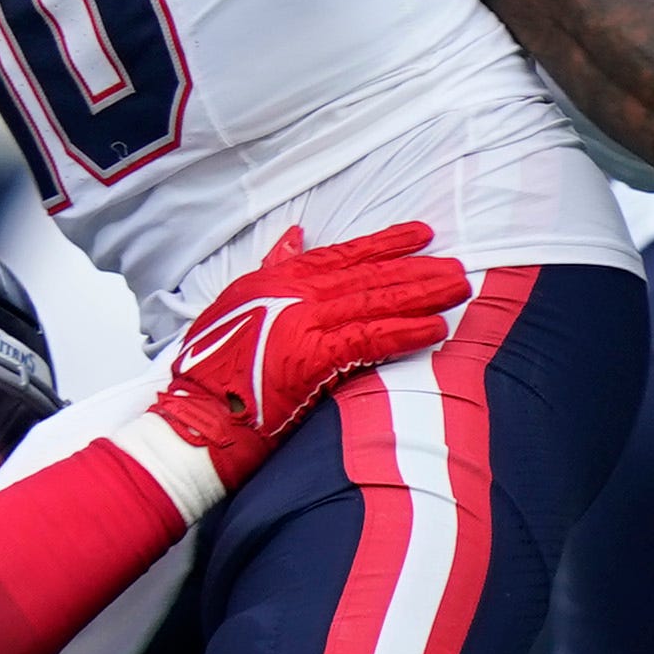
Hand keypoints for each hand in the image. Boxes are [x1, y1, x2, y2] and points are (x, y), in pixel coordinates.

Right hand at [141, 221, 467, 496]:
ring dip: (420, 296)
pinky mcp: (311, 359)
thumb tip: (295, 238)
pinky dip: (403, 333)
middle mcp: (291, 296)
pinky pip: (369, 340)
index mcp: (276, 280)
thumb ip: (271, 269)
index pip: (342, 254)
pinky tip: (434, 329)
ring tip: (457, 292)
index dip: (385, 243)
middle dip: (416, 270)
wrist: (196, 418)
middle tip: (457, 267)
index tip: (422, 235)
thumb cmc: (212, 371)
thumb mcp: (236, 304)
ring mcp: (301, 324)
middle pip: (368, 276)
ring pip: (373, 303)